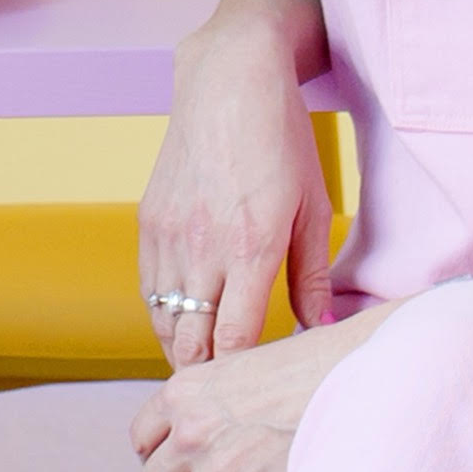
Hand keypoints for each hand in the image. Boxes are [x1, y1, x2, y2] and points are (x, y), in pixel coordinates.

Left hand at [130, 312, 384, 471]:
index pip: (142, 440)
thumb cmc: (316, 369)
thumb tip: (200, 442)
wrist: (366, 377)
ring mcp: (221, 469)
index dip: (165, 457)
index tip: (189, 465)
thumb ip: (215, 401)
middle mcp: (193, 430)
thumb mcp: (247, 367)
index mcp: (185, 391)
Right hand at [138, 23, 333, 370]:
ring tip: (207, 364)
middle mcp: (203, 247)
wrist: (228, 81)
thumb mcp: (312, 208)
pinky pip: (149, 290)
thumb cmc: (282, 141)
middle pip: (189, 344)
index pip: (233, 341)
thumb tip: (323, 330)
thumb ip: (313, 276)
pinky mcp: (148, 221)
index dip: (241, 374)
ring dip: (182, 349)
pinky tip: (186, 321)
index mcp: (252, 247)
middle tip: (229, 390)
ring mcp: (169, 235)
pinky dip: (164, 314)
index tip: (256, 389)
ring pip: (162, 323)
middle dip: (208, 375)